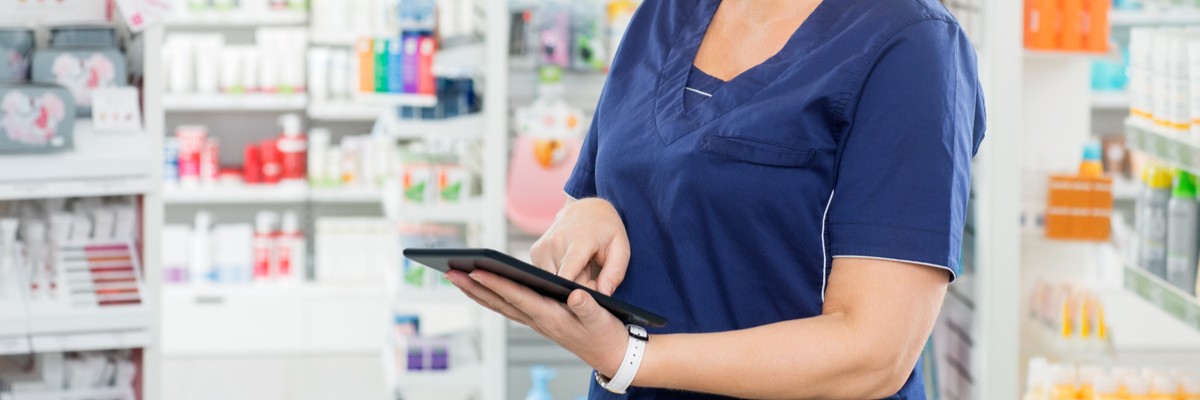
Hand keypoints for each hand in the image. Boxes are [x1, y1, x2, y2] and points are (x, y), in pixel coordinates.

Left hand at [447, 269, 628, 377]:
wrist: (611, 354)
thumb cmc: (607, 334)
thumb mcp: (602, 318)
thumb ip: (588, 307)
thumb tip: (576, 296)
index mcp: (550, 316)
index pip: (517, 296)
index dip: (496, 283)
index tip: (476, 270)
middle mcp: (538, 320)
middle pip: (499, 302)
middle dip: (474, 287)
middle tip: (451, 272)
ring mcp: (536, 321)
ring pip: (500, 305)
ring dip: (477, 292)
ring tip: (458, 277)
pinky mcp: (539, 320)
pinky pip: (509, 307)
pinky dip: (492, 297)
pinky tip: (482, 289)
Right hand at [531, 198, 629, 294]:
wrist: (586, 209)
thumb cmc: (606, 230)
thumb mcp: (620, 248)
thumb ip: (615, 272)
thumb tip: (603, 294)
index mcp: (579, 239)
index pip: (569, 271)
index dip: (573, 291)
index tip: (579, 303)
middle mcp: (556, 242)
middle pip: (564, 282)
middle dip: (579, 287)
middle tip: (592, 276)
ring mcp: (542, 247)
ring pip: (554, 281)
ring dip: (569, 280)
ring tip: (581, 267)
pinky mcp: (535, 252)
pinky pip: (546, 275)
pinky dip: (559, 275)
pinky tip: (569, 265)